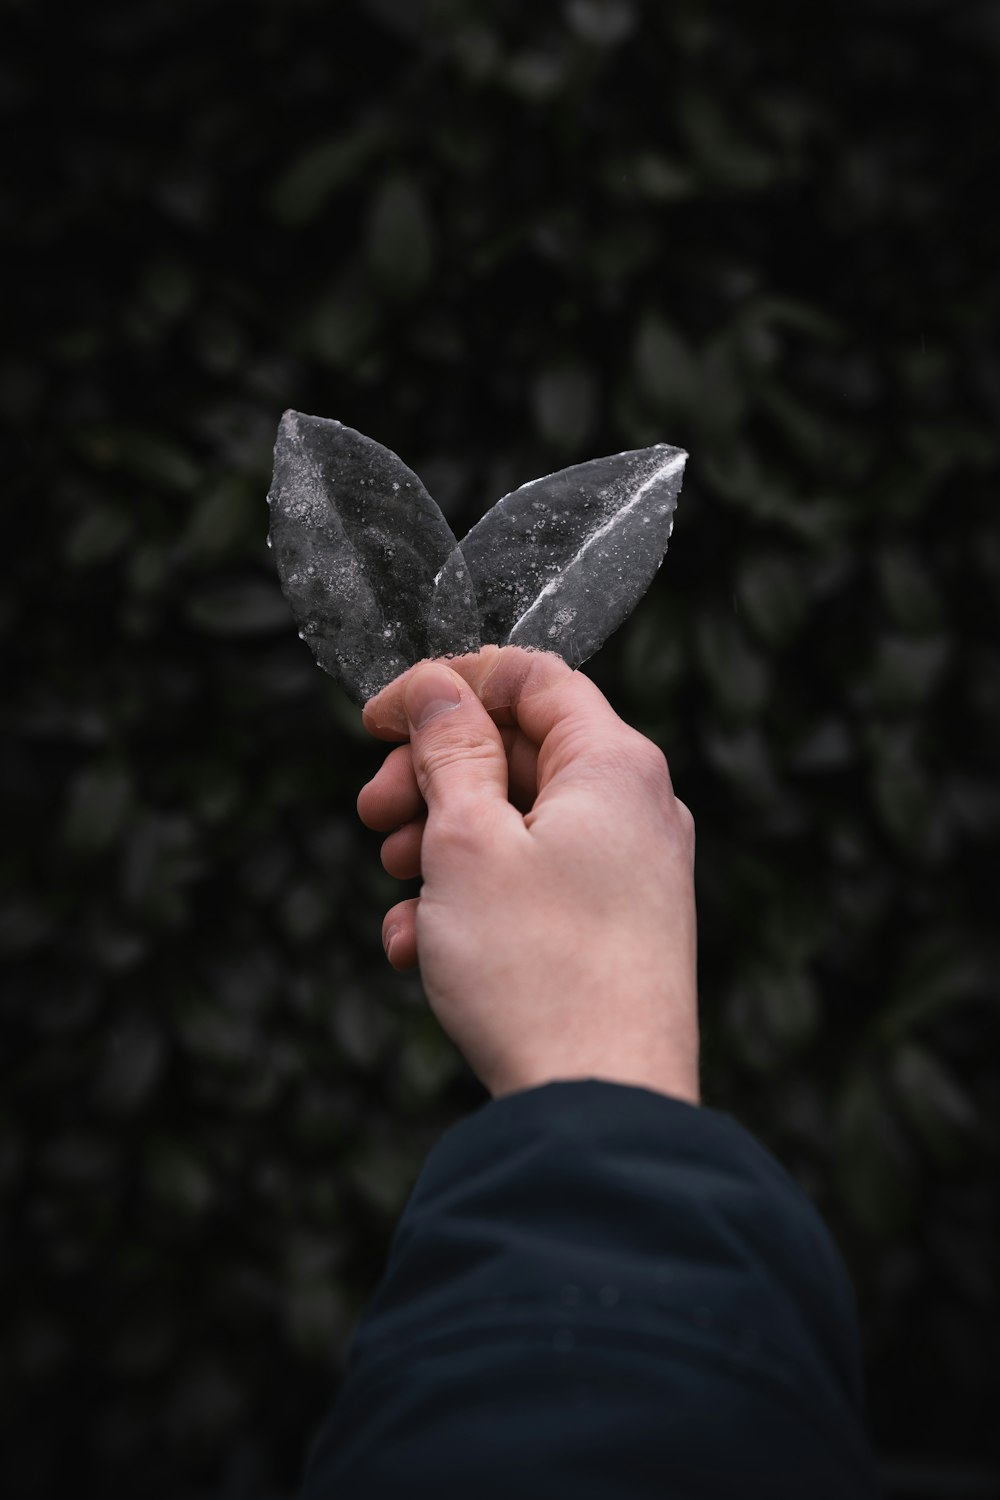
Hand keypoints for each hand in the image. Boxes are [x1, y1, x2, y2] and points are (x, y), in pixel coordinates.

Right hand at [357, 647, 699, 1104]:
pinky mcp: (615, 932)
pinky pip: (534, 888)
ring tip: (398, 889)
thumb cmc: (537, 969)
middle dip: (432, 777)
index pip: (529, 677)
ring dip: (441, 844)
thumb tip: (438, 687)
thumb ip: (450, 751)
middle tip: (372, 814)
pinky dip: (472, 901)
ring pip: (517, 825)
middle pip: (518, 751)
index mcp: (614, 765)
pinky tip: (422, 948)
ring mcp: (631, 875)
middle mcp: (637, 809)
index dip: (445, 685)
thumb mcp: (468, 841)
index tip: (377, 721)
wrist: (599, 1108)